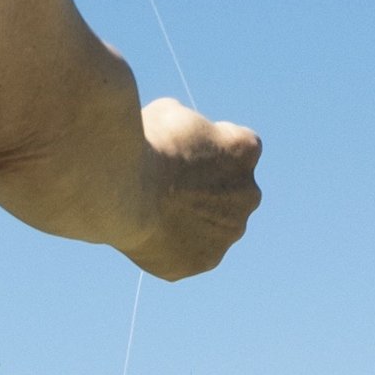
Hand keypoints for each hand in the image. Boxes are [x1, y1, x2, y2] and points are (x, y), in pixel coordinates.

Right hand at [124, 98, 262, 280]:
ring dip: (194, 217)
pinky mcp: (204, 261)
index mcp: (245, 149)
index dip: (211, 144)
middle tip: (171, 181)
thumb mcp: (172, 113)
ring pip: (215, 225)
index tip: (184, 146)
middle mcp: (247, 194)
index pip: (239, 145)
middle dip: (209, 186)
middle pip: (233, 190)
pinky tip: (151, 229)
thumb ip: (191, 129)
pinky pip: (192, 251)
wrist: (126, 191)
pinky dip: (176, 243)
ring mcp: (227, 233)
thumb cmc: (149, 143)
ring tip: (156, 207)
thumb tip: (183, 139)